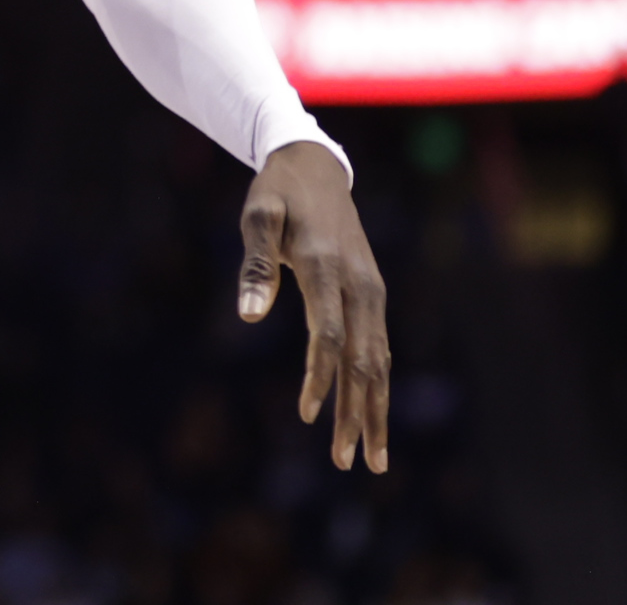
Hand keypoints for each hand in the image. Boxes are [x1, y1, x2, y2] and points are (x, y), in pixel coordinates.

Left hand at [239, 140, 389, 471]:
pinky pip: (379, 347)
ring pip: (380, 361)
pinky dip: (377, 384)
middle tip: (349, 462)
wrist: (315, 165)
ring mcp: (372, 291)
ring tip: (370, 457)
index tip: (305, 414)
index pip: (329, 335)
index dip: (319, 377)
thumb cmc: (276, 193)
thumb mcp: (256, 217)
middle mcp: (360, 285)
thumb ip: (255, 266)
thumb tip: (247, 317)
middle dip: (359, 413)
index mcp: (329, 268)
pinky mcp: (373, 293)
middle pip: (364, 360)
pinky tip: (372, 413)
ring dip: (375, 409)